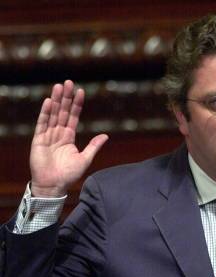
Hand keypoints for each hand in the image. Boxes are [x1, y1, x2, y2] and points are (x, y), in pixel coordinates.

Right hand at [30, 79, 108, 196]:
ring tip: (59, 86)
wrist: (53, 186)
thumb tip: (106, 135)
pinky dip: (46, 113)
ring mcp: (48, 135)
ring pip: (53, 114)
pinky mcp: (39, 140)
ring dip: (56, 100)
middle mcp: (58, 134)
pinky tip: (49, 102)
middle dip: (66, 97)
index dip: (77, 104)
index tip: (81, 91)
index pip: (73, 117)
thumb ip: (94, 146)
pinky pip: (42, 124)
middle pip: (63, 112)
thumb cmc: (69, 175)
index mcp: (69, 137)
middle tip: (69, 82)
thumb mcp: (85, 159)